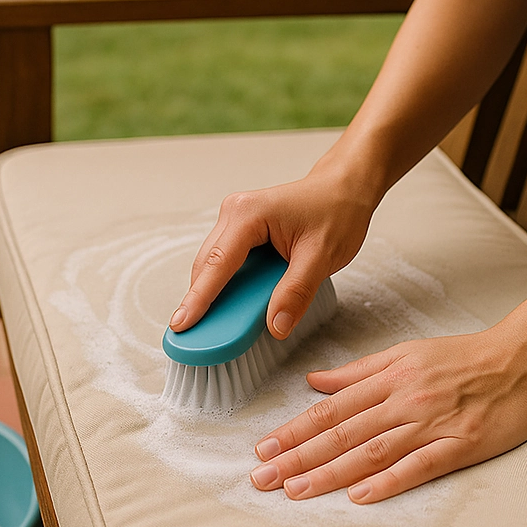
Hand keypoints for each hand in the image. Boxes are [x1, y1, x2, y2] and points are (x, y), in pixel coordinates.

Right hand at [169, 169, 376, 339]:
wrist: (345, 189)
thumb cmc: (336, 211)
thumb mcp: (322, 256)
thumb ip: (297, 292)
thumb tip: (276, 326)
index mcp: (248, 214)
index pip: (217, 264)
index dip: (198, 298)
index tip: (181, 324)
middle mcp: (234, 214)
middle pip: (207, 266)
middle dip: (200, 302)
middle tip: (197, 337)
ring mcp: (235, 222)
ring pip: (213, 266)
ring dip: (214, 295)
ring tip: (214, 328)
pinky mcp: (241, 232)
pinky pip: (226, 264)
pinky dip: (227, 287)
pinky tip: (233, 307)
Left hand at [249, 328, 526, 502]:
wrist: (525, 358)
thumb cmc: (465, 357)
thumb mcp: (406, 352)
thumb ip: (359, 372)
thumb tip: (314, 381)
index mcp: (389, 378)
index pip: (331, 410)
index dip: (294, 431)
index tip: (264, 449)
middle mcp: (404, 401)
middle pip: (342, 433)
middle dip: (298, 457)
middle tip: (262, 478)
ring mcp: (432, 424)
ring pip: (371, 451)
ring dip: (329, 472)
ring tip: (295, 491)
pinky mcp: (461, 445)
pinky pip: (419, 466)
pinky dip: (388, 481)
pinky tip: (359, 495)